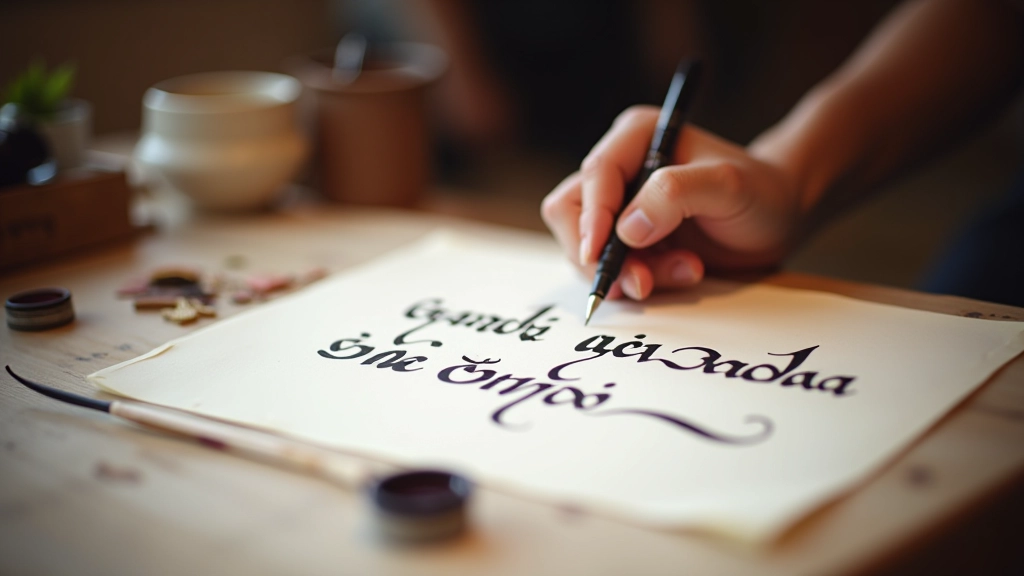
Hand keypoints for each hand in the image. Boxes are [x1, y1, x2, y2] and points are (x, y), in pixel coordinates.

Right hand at [541, 106, 802, 300]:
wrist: (780, 219)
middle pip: (571, 213)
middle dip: (601, 255)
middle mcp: (620, 168)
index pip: (596, 176)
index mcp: (636, 137)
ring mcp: (620, 206)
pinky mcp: (628, 239)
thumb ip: (676, 195)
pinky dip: (642, 280)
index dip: (592, 218)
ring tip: (687, 271)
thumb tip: (626, 229)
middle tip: (641, 282)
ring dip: (630, 272)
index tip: (600, 256)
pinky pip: (611, 267)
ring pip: (588, 247)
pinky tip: (685, 273)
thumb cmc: (761, 192)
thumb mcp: (728, 186)